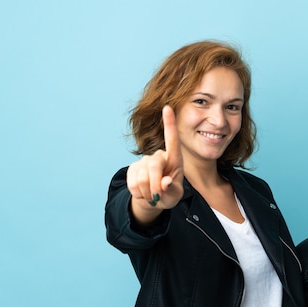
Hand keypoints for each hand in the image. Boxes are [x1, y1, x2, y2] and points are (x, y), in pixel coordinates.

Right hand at [127, 105, 183, 223]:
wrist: (153, 199)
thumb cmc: (169, 195)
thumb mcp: (175, 196)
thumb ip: (171, 190)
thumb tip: (165, 182)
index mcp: (174, 159)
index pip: (172, 140)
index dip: (169, 124)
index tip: (167, 107)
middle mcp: (159, 156)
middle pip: (153, 166)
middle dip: (155, 185)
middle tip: (157, 197)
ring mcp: (144, 161)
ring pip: (142, 177)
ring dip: (147, 192)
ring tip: (152, 195)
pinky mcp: (133, 168)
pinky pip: (132, 182)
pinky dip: (138, 193)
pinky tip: (143, 192)